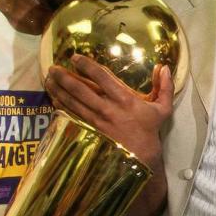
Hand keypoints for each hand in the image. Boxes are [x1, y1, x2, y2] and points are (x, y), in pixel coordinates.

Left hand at [45, 55, 172, 169]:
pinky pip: (71, 116)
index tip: (75, 57)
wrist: (140, 158)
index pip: (102, 78)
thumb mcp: (162, 109)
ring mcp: (96, 122)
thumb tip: (166, 67)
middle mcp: (107, 109)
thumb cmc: (150, 130)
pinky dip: (60, 106)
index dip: (87, 66)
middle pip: (81, 90)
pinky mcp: (89, 131)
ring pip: (72, 103)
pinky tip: (53, 98)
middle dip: (65, 77)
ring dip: (58, 90)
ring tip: (49, 79)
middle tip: (53, 67)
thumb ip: (165, 87)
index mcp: (124, 100)